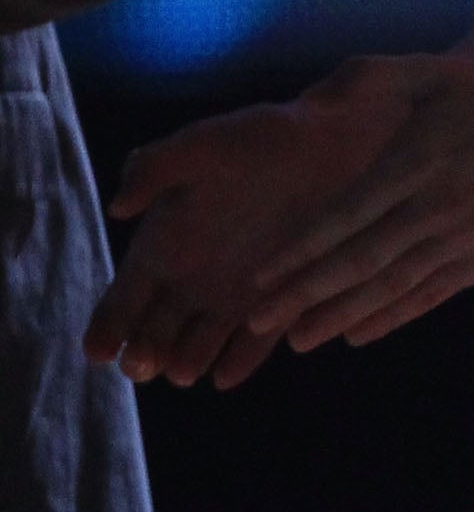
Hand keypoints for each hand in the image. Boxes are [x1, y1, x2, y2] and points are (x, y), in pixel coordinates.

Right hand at [88, 98, 383, 387]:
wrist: (338, 138)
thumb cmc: (266, 135)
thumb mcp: (207, 143)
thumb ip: (157, 167)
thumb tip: (118, 207)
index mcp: (166, 242)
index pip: (126, 295)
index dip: (109, 323)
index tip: (97, 350)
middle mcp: (194, 276)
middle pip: (156, 329)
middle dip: (145, 351)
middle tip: (140, 366)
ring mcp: (236, 292)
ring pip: (200, 342)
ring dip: (189, 359)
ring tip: (183, 371)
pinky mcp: (282, 298)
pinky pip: (257, 338)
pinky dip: (242, 357)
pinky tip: (227, 375)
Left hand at [90, 54, 473, 382]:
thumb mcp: (431, 71)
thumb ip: (366, 76)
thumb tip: (303, 102)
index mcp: (417, 161)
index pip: (345, 216)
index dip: (299, 252)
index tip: (258, 279)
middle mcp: (437, 207)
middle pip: (359, 262)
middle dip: (304, 296)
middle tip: (258, 323)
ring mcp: (462, 239)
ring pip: (390, 287)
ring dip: (340, 316)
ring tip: (297, 341)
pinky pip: (428, 295)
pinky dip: (391, 318)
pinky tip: (357, 334)